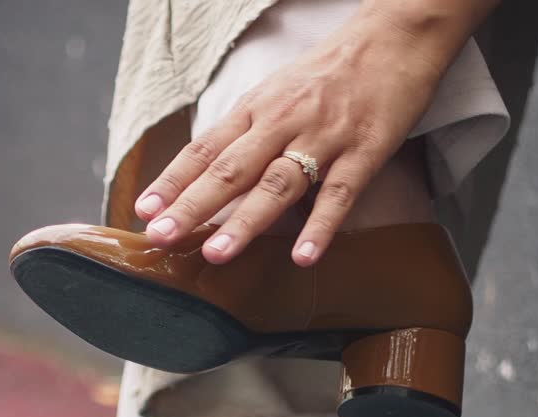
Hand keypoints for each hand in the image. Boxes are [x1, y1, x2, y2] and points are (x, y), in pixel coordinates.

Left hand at [131, 5, 478, 265]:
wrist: (392, 38)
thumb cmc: (331, 72)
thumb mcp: (278, 92)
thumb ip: (247, 133)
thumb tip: (208, 174)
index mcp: (257, 108)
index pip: (205, 149)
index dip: (173, 181)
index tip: (144, 211)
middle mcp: (283, 122)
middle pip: (231, 169)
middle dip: (193, 205)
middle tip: (162, 238)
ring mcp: (324, 137)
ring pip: (278, 183)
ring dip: (246, 221)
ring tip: (219, 253)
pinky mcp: (364, 150)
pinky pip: (339, 194)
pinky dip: (321, 226)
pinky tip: (304, 256)